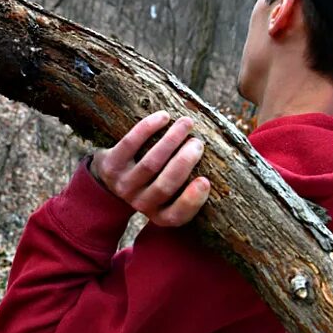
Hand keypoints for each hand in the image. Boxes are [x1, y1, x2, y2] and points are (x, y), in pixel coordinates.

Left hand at [90, 111, 209, 226]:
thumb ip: (188, 186)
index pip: (176, 216)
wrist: (110, 177)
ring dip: (171, 140)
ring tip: (186, 123)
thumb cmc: (152, 180)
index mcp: (158, 214)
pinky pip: (130, 144)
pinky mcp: (110, 165)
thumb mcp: (167, 193)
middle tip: (198, 143)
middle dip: (184, 162)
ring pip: (150, 163)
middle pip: (165, 186)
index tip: (205, 181)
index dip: (192, 200)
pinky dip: (148, 128)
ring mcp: (123, 186)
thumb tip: (223, 162)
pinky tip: (164, 117)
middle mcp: (140, 204)